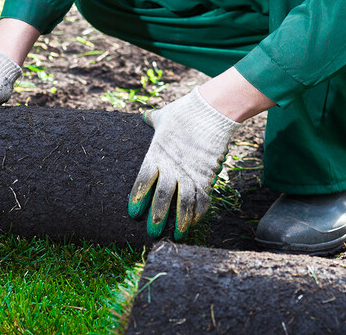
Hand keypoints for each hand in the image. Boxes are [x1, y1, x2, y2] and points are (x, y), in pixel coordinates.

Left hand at [128, 86, 241, 239]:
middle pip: (162, 197)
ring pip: (184, 203)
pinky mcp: (207, 175)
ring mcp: (191, 172)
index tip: (133, 213)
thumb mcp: (163, 116)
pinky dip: (199, 212)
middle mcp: (172, 167)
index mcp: (157, 154)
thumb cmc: (185, 111)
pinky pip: (203, 198)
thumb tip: (144, 116)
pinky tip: (194, 222)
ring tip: (176, 236)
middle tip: (152, 232)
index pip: (144, 181)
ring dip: (180, 221)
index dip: (138, 198)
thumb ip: (152, 121)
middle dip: (157, 216)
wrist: (212, 109)